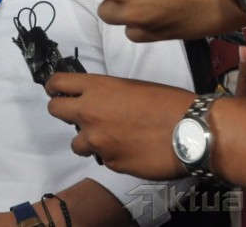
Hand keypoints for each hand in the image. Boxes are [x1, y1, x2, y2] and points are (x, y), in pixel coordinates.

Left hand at [46, 73, 193, 179]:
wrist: (191, 132)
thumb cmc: (168, 103)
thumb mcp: (132, 86)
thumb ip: (107, 93)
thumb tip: (96, 101)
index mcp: (97, 88)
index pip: (57, 83)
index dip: (54, 87)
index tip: (55, 90)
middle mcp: (89, 112)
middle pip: (54, 110)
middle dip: (63, 111)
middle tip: (78, 114)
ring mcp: (97, 140)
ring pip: (76, 143)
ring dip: (89, 140)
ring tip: (112, 137)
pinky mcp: (109, 162)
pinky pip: (102, 158)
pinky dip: (111, 155)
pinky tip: (130, 149)